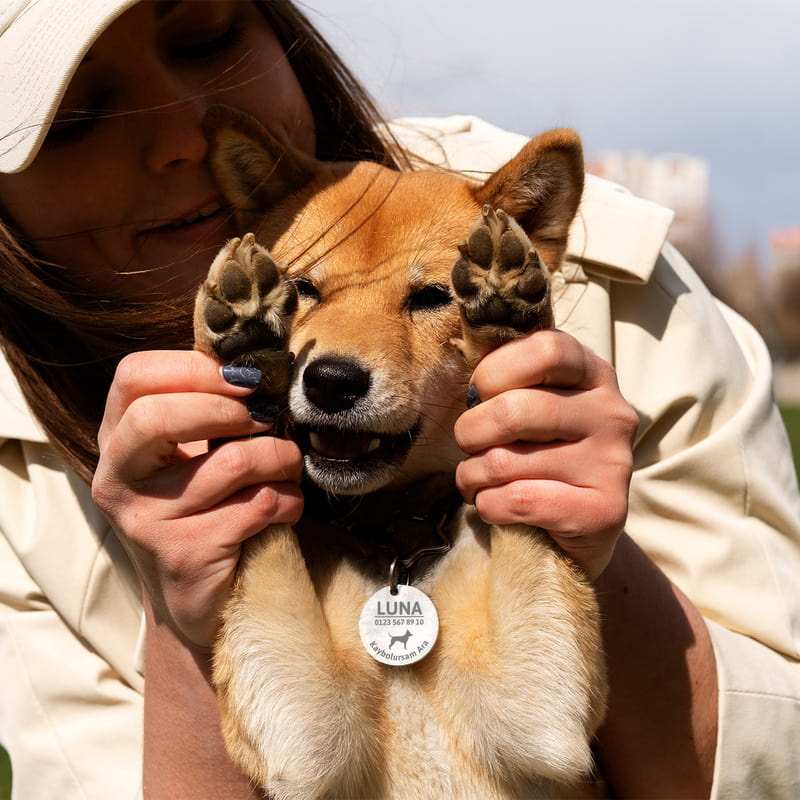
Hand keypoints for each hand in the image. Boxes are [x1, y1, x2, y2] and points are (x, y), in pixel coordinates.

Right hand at [92, 350, 303, 647]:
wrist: (192, 600)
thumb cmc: (201, 510)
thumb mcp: (188, 454)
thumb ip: (205, 408)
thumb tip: (257, 366)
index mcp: (116, 440)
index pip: (134, 377)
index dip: (196, 368)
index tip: (247, 379)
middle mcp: (117, 479)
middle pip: (159, 416)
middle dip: (232, 410)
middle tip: (268, 417)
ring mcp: (145, 521)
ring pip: (232, 462)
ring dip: (281, 458)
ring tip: (288, 467)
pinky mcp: (185, 555)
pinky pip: (258, 506)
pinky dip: (289, 500)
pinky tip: (287, 507)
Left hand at [454, 329, 637, 578]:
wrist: (576, 533)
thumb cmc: (538, 454)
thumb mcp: (532, 404)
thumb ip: (509, 379)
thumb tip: (466, 374)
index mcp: (594, 375)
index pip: (547, 349)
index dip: (496, 369)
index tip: (479, 393)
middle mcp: (612, 414)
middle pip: (516, 409)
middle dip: (470, 430)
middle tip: (468, 444)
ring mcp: (612, 464)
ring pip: (505, 461)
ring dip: (472, 474)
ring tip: (476, 480)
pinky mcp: (603, 512)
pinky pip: (517, 500)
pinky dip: (488, 505)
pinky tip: (493, 505)